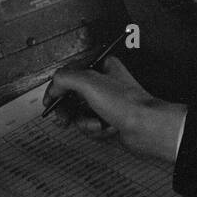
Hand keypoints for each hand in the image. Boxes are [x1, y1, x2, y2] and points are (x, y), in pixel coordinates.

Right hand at [44, 57, 186, 163]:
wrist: (146, 128)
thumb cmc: (127, 103)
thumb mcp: (88, 82)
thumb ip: (64, 78)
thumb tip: (53, 87)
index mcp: (102, 67)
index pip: (70, 74)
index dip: (58, 88)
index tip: (50, 100)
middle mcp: (105, 83)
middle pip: (73, 96)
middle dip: (69, 111)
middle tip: (64, 118)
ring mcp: (107, 103)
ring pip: (80, 114)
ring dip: (85, 122)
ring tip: (95, 123)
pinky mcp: (109, 120)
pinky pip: (91, 126)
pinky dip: (95, 130)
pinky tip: (106, 128)